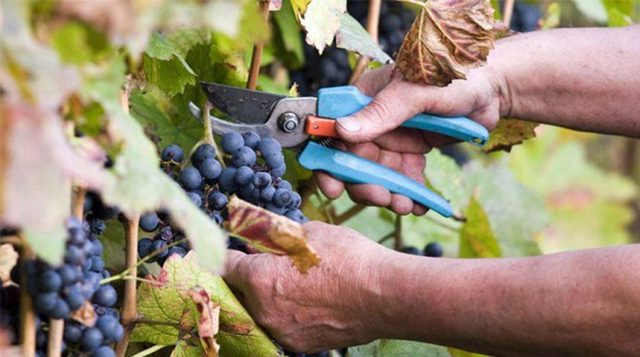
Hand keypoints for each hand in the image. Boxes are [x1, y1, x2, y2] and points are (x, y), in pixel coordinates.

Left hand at [222, 221, 394, 352]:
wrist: (385, 295)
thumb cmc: (348, 258)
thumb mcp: (308, 233)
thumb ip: (277, 235)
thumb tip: (262, 233)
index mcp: (259, 278)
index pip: (226, 266)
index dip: (230, 253)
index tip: (236, 250)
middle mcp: (263, 310)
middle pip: (239, 292)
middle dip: (247, 277)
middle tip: (265, 263)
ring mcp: (281, 331)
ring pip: (260, 311)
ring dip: (266, 297)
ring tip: (291, 282)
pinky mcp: (299, 345)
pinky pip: (281, 326)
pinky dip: (287, 314)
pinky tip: (307, 300)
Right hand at [316, 64, 504, 213]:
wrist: (493, 88)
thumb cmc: (453, 75)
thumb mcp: (416, 91)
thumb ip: (381, 111)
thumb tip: (341, 130)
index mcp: (363, 98)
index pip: (330, 130)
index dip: (326, 160)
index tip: (332, 186)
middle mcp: (371, 121)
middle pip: (351, 161)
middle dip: (363, 185)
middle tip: (382, 198)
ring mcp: (390, 139)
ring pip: (375, 175)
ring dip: (387, 194)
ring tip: (406, 206)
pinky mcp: (409, 153)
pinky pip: (401, 180)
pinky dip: (408, 195)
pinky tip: (421, 205)